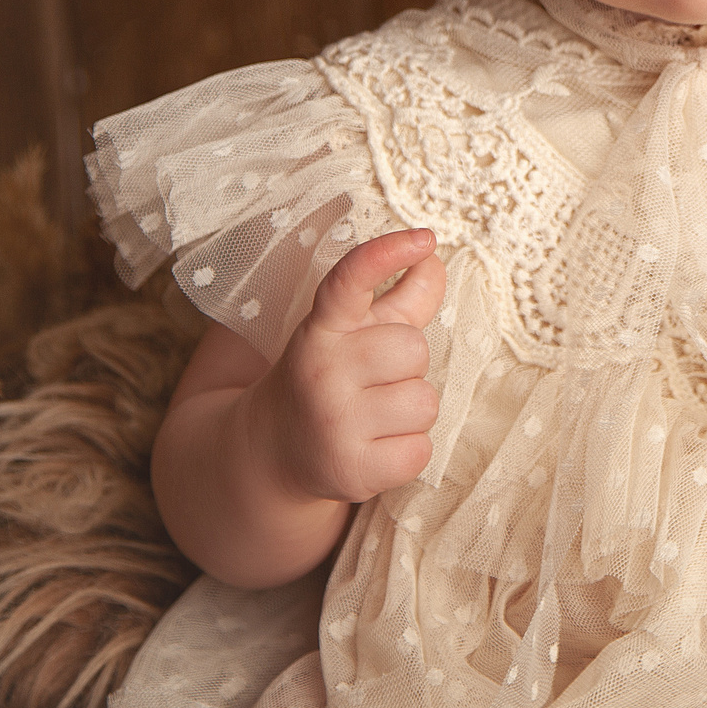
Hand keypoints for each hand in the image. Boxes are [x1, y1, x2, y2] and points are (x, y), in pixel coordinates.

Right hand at [266, 228, 446, 502]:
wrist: (272, 452)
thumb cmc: (328, 380)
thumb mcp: (350, 334)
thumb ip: (397, 298)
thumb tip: (434, 259)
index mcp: (320, 329)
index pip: (350, 281)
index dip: (386, 255)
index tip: (423, 237)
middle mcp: (321, 372)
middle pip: (413, 349)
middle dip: (405, 365)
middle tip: (372, 380)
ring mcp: (334, 423)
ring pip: (424, 402)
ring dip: (410, 410)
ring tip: (373, 416)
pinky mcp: (352, 470)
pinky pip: (421, 449)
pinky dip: (407, 450)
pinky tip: (374, 447)